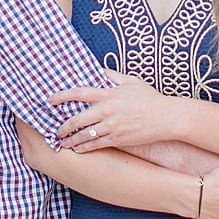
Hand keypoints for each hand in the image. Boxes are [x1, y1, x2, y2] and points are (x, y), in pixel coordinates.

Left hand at [50, 69, 184, 151]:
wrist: (169, 118)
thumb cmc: (150, 98)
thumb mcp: (131, 81)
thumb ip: (111, 75)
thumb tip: (97, 69)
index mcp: (109, 94)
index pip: (79, 93)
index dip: (62, 96)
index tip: (50, 100)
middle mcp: (108, 111)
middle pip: (78, 119)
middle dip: (63, 126)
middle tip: (54, 129)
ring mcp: (113, 127)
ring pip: (85, 135)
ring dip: (71, 139)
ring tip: (61, 142)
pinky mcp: (120, 139)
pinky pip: (98, 145)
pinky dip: (85, 147)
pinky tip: (77, 149)